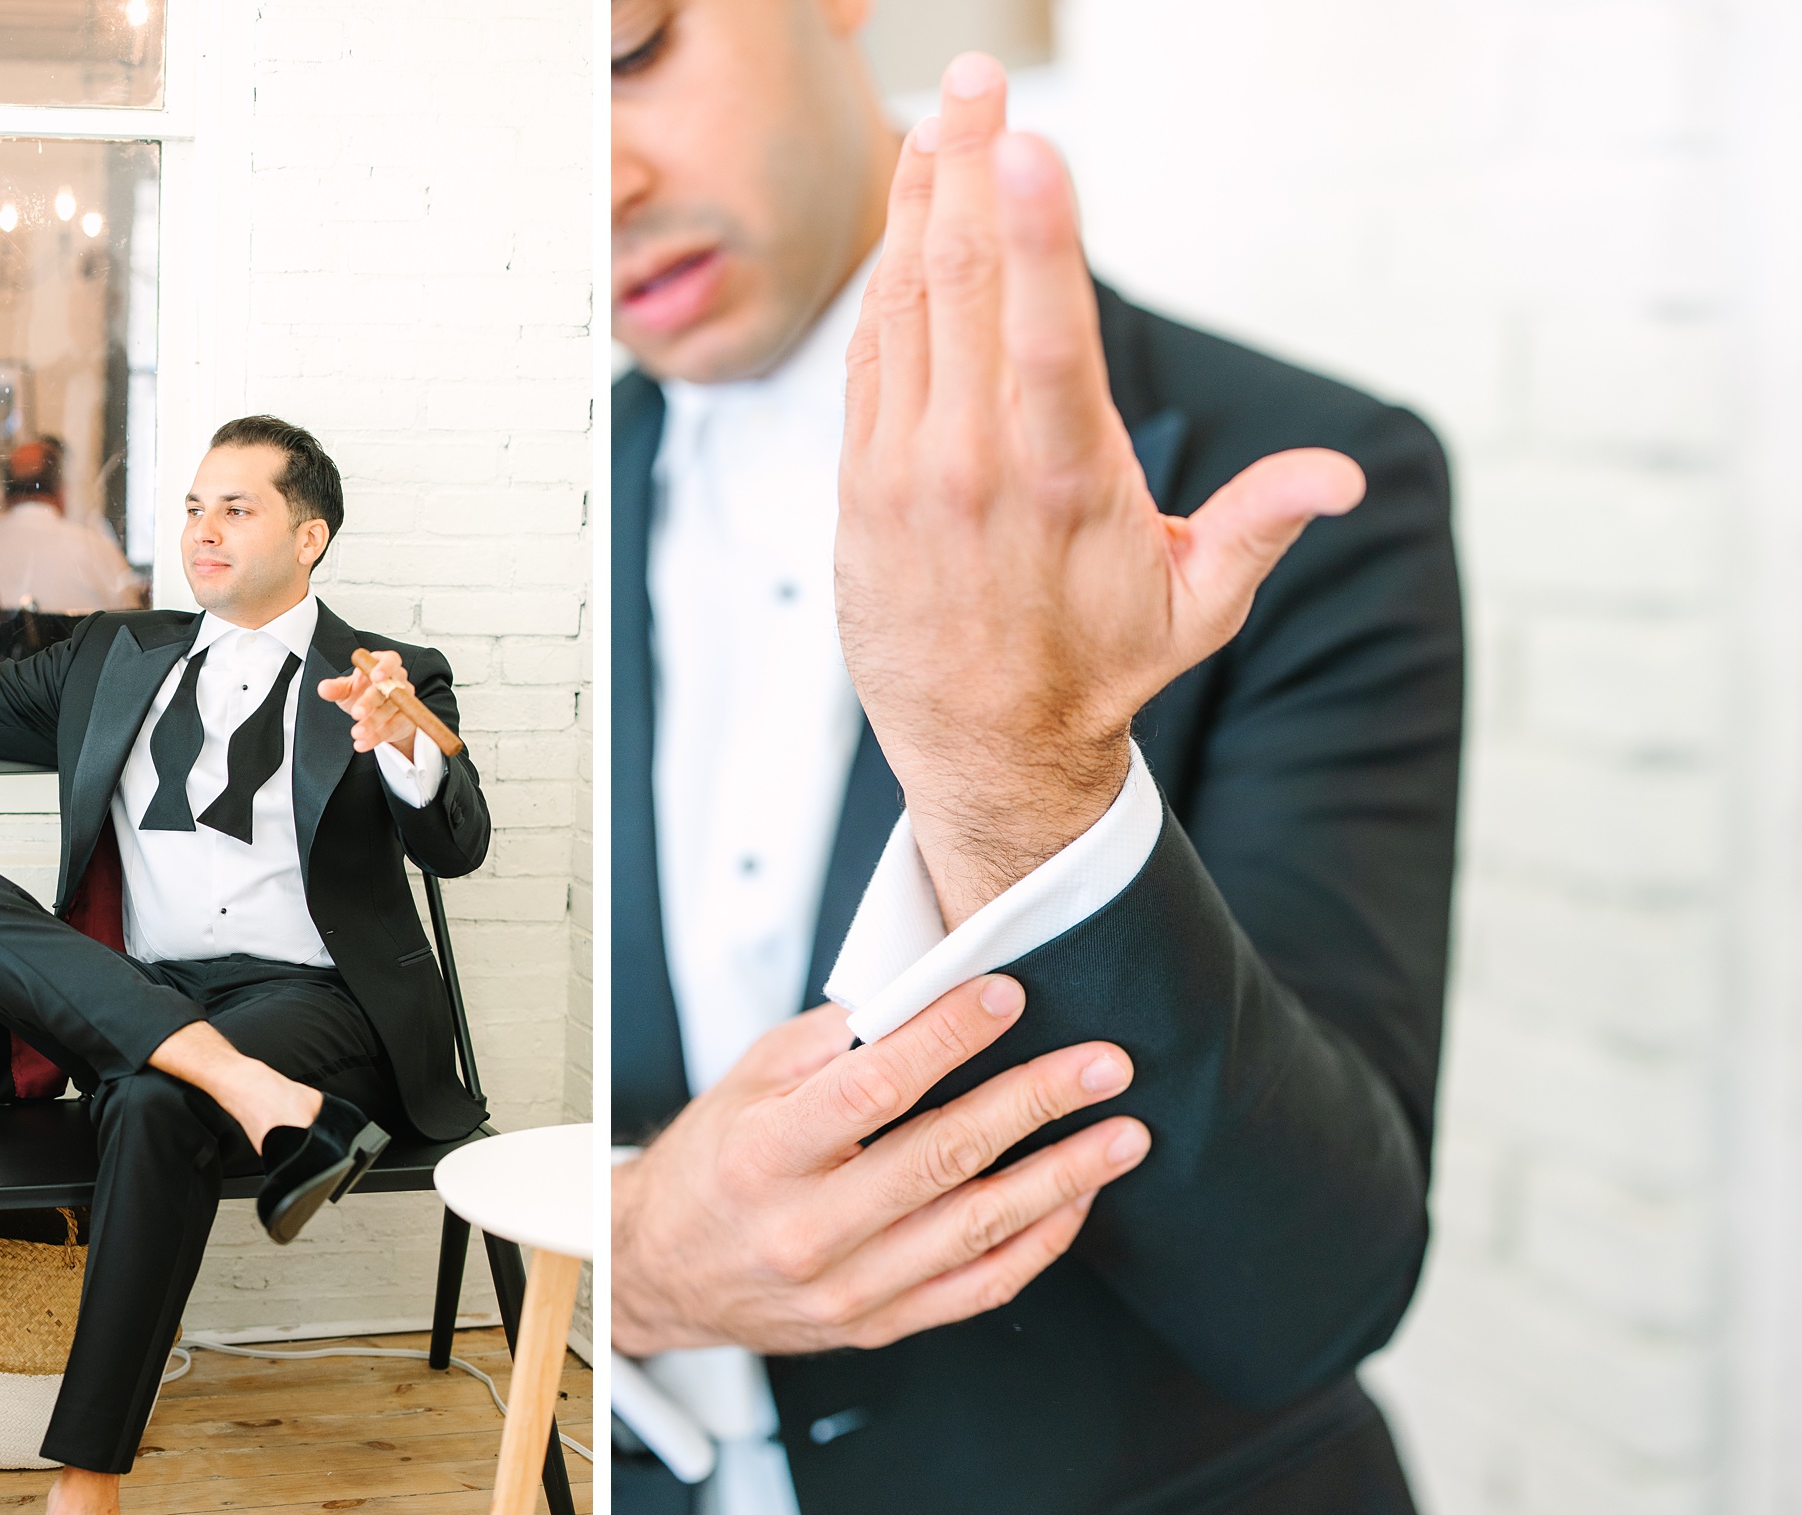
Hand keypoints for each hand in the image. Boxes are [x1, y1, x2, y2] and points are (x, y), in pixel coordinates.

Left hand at [315, 649, 417, 755]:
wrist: (379, 715)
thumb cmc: (363, 693)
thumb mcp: (347, 690)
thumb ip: (335, 688)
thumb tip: (323, 688)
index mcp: (382, 665)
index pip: (390, 660)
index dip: (384, 667)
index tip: (375, 676)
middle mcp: (397, 680)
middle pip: (388, 688)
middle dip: (371, 701)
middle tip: (356, 713)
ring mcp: (404, 700)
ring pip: (391, 710)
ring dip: (373, 723)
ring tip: (356, 733)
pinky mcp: (405, 719)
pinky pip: (393, 727)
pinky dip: (376, 737)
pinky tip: (363, 743)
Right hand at [611, 975, 1150, 1355]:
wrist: (663, 1270)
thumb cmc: (712, 1169)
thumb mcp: (749, 1080)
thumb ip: (836, 1040)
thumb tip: (924, 990)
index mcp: (767, 1153)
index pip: (872, 1087)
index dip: (947, 1037)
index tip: (1005, 997)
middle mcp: (806, 1227)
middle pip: (942, 1156)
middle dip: (1035, 1102)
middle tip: (1100, 1066)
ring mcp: (847, 1286)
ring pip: (976, 1228)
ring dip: (1062, 1177)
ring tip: (1120, 1135)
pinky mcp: (877, 1322)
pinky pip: (978, 1287)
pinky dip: (1038, 1242)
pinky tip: (1076, 1200)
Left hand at [836, 53, 1364, 923]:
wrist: (982, 748)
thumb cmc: (1098, 667)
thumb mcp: (1195, 607)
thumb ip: (1260, 523)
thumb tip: (1343, 475)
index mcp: (1065, 484)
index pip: (1046, 340)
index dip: (1033, 237)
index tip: (1024, 146)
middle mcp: (973, 469)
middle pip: (963, 291)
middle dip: (969, 169)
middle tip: (980, 75)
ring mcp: (905, 473)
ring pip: (906, 309)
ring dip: (919, 203)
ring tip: (942, 114)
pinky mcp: (861, 483)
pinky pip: (872, 356)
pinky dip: (889, 278)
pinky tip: (909, 212)